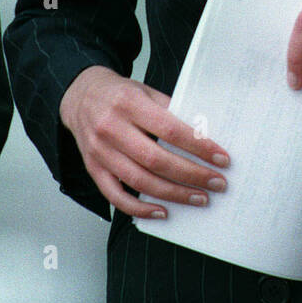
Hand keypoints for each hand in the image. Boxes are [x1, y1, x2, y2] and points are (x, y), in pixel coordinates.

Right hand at [59, 66, 230, 218]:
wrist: (80, 95)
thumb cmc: (119, 93)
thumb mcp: (146, 91)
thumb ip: (170, 110)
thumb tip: (203, 135)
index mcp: (129, 103)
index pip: (170, 129)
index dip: (198, 146)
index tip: (221, 158)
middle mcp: (111, 128)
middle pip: (156, 160)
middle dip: (192, 175)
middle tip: (218, 183)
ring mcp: (100, 151)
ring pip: (140, 181)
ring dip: (174, 194)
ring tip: (200, 198)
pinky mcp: (93, 168)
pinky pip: (116, 196)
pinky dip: (140, 209)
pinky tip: (163, 212)